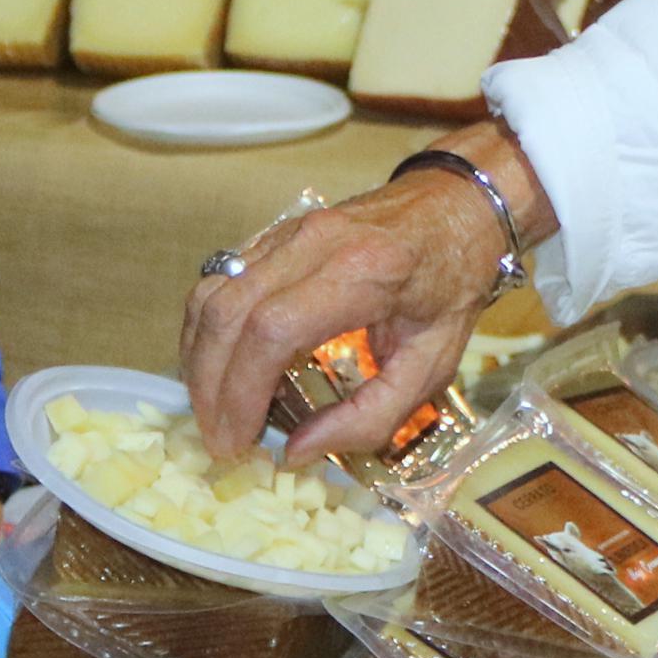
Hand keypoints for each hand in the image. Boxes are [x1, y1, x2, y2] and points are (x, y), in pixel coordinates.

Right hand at [181, 125, 542, 465]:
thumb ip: (373, 416)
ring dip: (200, 359)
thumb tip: (298, 452)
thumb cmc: (452, 286)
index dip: (242, 391)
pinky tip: (219, 368)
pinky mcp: (274, 232)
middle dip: (210, 385)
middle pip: (229, 312)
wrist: (457, 205)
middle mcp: (314, 243)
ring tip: (213, 410)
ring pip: (213, 292)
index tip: (238, 441)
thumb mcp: (434, 363)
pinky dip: (208, 330)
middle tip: (218, 439)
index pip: (272, 330)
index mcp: (362, 273)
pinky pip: (219, 279)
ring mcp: (288, 230)